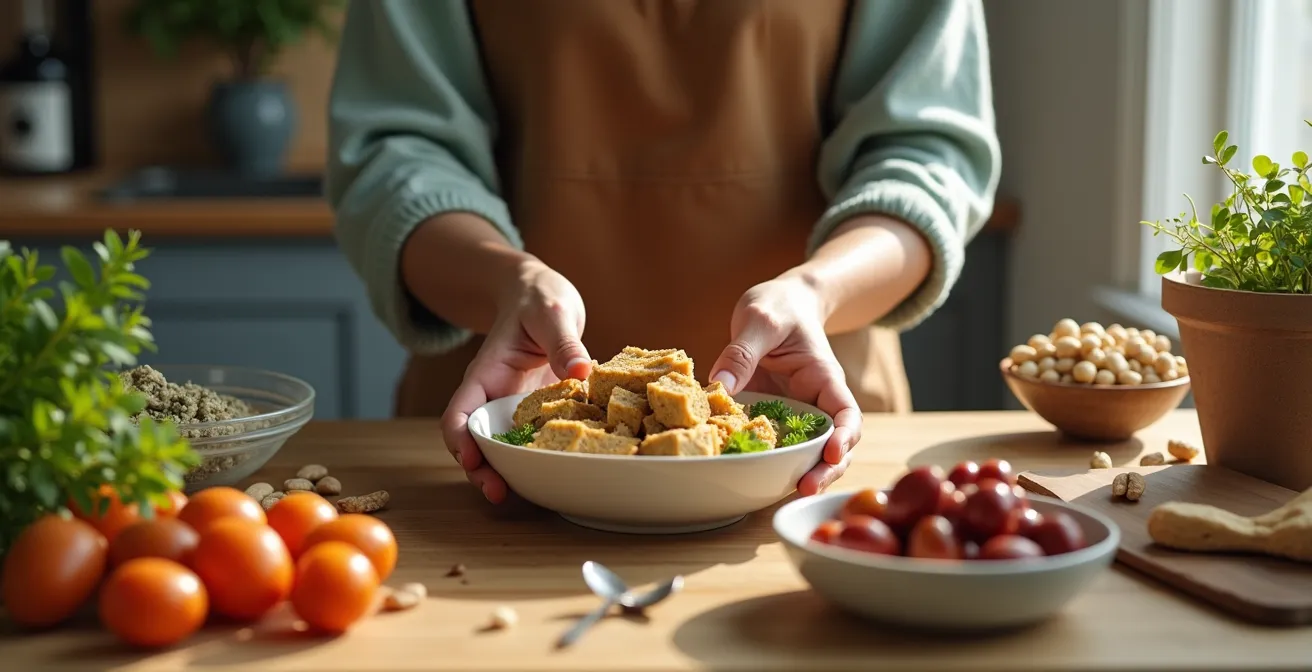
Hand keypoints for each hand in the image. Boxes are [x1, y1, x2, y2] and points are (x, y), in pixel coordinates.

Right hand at [441, 261, 591, 502]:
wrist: (544, 295)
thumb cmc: (538, 298)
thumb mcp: (551, 314)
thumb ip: (564, 342)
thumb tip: (581, 372)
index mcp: (486, 373)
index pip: (460, 411)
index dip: (460, 439)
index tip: (470, 459)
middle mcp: (497, 397)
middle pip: (478, 440)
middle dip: (482, 469)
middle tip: (498, 493)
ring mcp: (518, 407)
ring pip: (505, 447)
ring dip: (510, 471)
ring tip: (525, 495)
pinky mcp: (540, 412)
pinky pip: (536, 440)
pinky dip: (541, 457)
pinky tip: (559, 473)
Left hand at [708, 278, 861, 495]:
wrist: (777, 303)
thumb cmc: (779, 305)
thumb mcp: (759, 318)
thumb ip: (742, 351)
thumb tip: (720, 387)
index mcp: (824, 378)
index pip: (846, 413)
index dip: (844, 437)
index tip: (833, 453)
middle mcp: (814, 402)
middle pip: (831, 445)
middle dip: (824, 470)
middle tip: (804, 488)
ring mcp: (793, 414)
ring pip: (804, 452)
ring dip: (797, 473)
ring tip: (783, 493)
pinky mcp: (771, 418)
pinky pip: (772, 443)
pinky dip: (765, 460)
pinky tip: (748, 475)